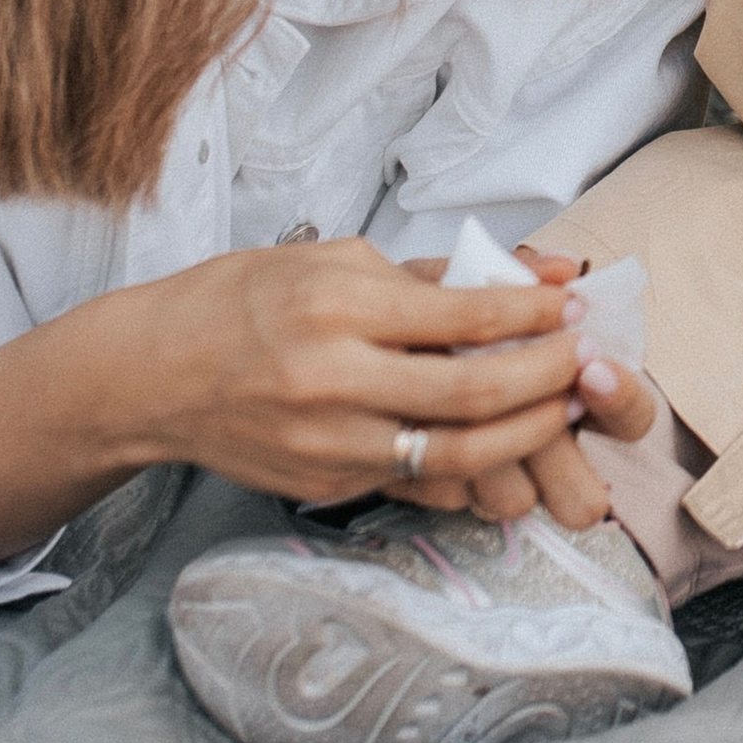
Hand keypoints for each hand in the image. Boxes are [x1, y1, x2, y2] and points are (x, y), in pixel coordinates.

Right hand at [0, 238, 638, 577]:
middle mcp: (332, 381)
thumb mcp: (335, 259)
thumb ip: (438, 273)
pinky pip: (417, 477)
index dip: (535, 314)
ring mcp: (328, 444)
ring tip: (564, 407)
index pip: (465, 316)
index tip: (574, 305)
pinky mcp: (325, 483)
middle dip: (549, 379)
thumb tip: (542, 271)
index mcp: (336, 309)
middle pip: (473, 395)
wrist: (154, 374)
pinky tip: (506, 439)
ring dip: (529, 434)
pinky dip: (472, 462)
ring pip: (457, 454)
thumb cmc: (246, 300)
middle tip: (588, 361)